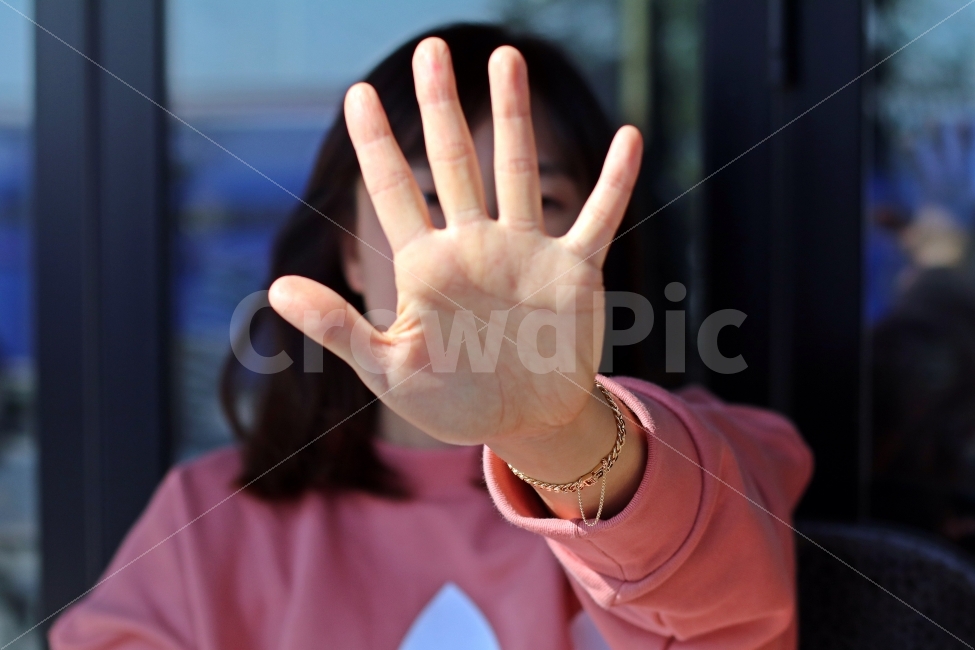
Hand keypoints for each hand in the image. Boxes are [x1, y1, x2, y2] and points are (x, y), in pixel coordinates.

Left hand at [269, 38, 642, 451]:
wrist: (524, 424)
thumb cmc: (453, 400)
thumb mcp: (389, 369)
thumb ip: (338, 327)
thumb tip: (275, 287)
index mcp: (427, 267)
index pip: (394, 192)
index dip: (375, 143)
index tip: (356, 93)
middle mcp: (474, 245)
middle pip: (454, 162)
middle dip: (441, 107)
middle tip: (431, 51)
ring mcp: (526, 252)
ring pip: (517, 171)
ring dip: (514, 117)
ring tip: (506, 58)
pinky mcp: (574, 270)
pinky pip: (599, 216)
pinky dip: (615, 181)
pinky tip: (629, 138)